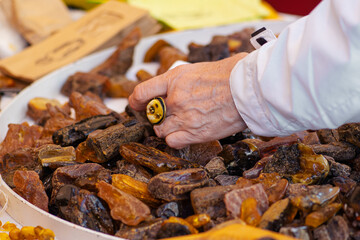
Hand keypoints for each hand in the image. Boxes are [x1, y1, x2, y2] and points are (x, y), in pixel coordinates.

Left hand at [129, 53, 247, 148]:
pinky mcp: (195, 134)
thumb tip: (169, 89)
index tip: (136, 104)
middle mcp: (175, 98)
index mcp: (175, 79)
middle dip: (158, 116)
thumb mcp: (198, 69)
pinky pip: (172, 142)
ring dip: (167, 129)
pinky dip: (175, 140)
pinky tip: (184, 134)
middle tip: (168, 115)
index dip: (136, 100)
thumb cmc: (229, 76)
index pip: (143, 91)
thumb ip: (180, 81)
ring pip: (161, 130)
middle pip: (152, 114)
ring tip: (181, 124)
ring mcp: (184, 117)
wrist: (249, 89)